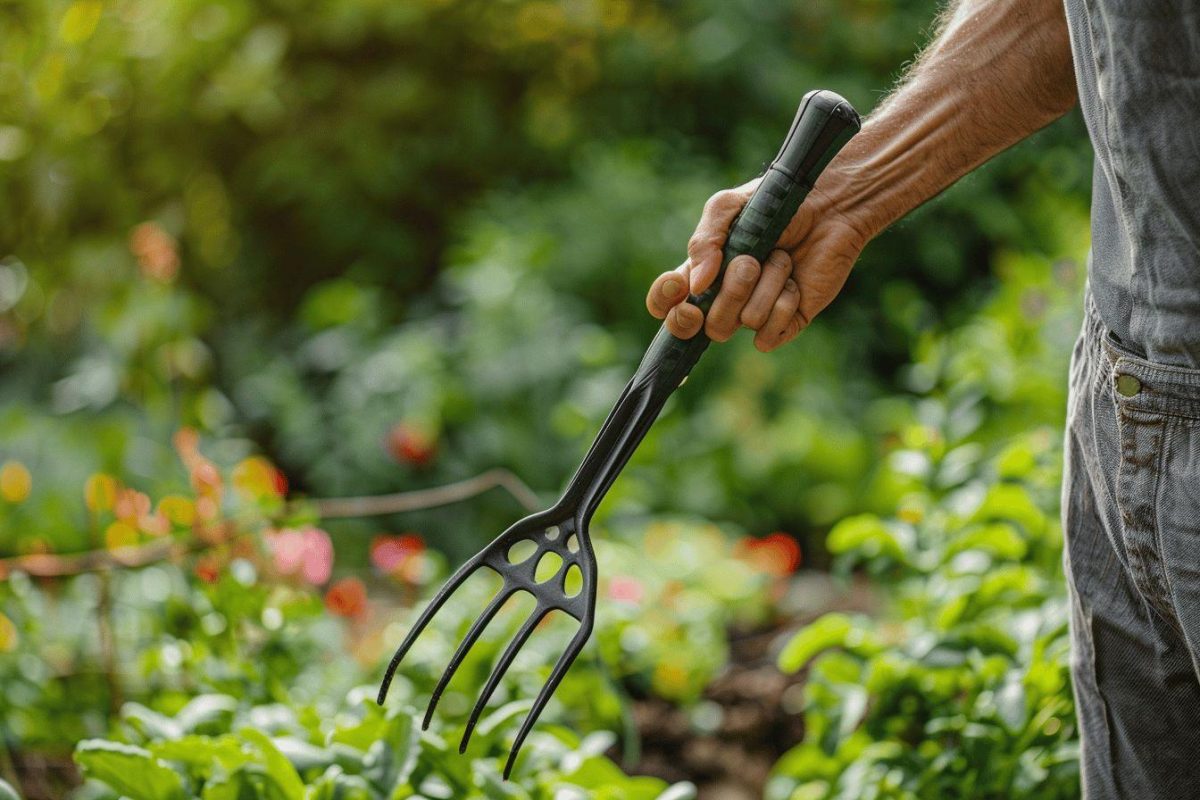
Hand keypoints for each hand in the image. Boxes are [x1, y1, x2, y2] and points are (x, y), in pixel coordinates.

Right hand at [645, 180, 868, 351]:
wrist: (831, 206)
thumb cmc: (776, 203)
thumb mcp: (729, 207)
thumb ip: (704, 240)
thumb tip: (697, 283)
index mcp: (703, 272)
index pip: (666, 305)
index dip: (664, 303)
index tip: (682, 286)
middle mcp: (725, 298)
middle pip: (703, 325)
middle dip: (729, 294)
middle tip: (748, 264)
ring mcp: (754, 312)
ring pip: (741, 323)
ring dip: (766, 285)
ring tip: (783, 258)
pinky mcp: (785, 323)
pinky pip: (768, 336)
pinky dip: (783, 305)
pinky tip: (795, 282)